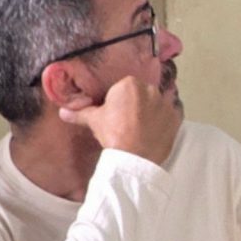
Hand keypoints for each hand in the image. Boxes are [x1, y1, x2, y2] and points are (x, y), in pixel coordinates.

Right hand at [60, 74, 182, 165]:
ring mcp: (166, 102)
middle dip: (136, 103)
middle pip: (142, 92)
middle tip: (127, 120)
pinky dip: (165, 120)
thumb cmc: (113, 134)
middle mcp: (151, 89)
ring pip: (158, 102)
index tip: (115, 113)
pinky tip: (155, 130)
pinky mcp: (177, 116)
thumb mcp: (94, 121)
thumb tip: (63, 111)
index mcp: (130, 84)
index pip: (124, 87)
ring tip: (142, 126)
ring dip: (152, 110)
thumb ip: (80, 113)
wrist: (133, 157)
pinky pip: (171, 113)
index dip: (119, 100)